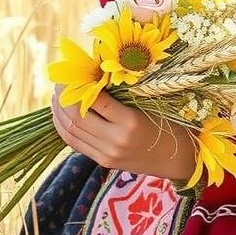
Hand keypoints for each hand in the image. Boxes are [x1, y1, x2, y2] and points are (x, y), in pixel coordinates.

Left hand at [51, 86, 196, 180]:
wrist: (179, 158)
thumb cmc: (170, 124)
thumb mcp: (151, 104)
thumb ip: (122, 94)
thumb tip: (94, 74)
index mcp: (130, 122)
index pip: (94, 100)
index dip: (79, 85)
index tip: (74, 73)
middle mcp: (116, 140)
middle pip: (76, 117)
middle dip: (63, 97)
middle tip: (60, 83)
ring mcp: (108, 154)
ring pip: (71, 131)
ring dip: (59, 112)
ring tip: (56, 97)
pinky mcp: (104, 161)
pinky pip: (75, 144)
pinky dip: (63, 128)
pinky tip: (60, 116)